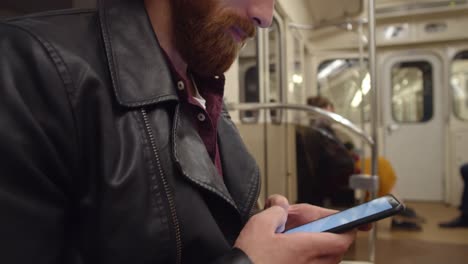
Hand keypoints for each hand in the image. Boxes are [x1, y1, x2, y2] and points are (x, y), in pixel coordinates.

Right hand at [235, 197, 357, 263]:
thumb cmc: (250, 258)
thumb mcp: (260, 224)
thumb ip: (275, 211)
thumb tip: (280, 204)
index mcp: (306, 247)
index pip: (341, 240)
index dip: (348, 231)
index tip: (353, 225)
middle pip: (337, 253)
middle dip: (335, 241)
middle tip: (326, 231)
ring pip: (326, 263)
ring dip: (324, 253)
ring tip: (307, 243)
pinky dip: (312, 262)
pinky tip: (295, 256)